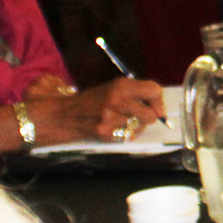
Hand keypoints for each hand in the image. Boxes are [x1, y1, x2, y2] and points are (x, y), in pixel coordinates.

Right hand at [25, 76, 163, 144]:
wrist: (63, 114)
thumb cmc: (93, 101)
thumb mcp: (114, 88)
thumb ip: (137, 93)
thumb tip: (160, 108)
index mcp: (121, 85)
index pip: (154, 90)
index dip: (158, 101)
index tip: (157, 108)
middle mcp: (117, 99)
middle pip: (151, 114)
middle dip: (148, 118)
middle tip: (138, 117)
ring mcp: (110, 117)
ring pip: (139, 128)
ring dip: (134, 127)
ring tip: (121, 122)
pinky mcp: (104, 132)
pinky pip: (126, 137)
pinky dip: (122, 135)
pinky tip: (112, 129)